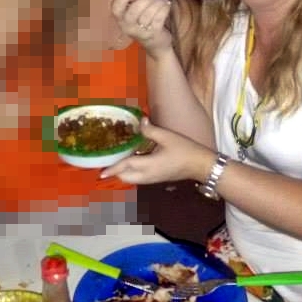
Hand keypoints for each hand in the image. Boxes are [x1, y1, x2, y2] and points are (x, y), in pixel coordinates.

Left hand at [99, 117, 214, 183]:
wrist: (200, 165)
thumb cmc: (185, 150)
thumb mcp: (167, 137)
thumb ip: (151, 130)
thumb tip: (141, 121)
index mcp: (149, 165)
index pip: (126, 167)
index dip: (113, 168)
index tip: (101, 171)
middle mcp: (149, 175)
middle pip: (126, 177)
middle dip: (116, 171)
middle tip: (110, 160)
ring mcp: (153, 179)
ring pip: (133, 180)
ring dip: (124, 172)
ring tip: (119, 160)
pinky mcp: (158, 179)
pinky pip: (140, 178)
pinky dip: (133, 173)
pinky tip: (135, 161)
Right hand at [111, 0, 172, 58]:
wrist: (155, 44)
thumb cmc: (144, 22)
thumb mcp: (136, 10)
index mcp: (121, 19)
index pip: (116, 9)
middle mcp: (129, 27)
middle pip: (133, 12)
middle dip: (144, 0)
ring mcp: (141, 32)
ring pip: (148, 15)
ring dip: (157, 4)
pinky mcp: (154, 34)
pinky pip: (159, 19)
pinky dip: (164, 9)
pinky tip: (167, 4)